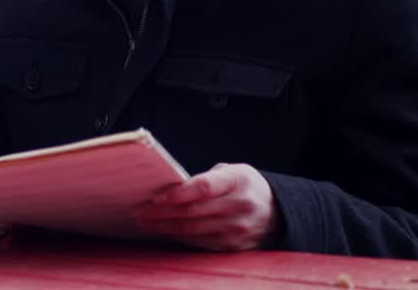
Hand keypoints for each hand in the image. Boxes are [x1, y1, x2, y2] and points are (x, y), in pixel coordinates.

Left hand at [134, 163, 279, 250]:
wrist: (277, 212)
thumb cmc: (244, 186)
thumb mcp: (231, 172)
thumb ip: (204, 179)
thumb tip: (171, 189)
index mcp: (238, 181)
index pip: (203, 188)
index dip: (177, 194)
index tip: (155, 197)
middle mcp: (239, 206)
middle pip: (193, 212)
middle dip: (161, 213)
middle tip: (139, 212)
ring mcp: (237, 229)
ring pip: (193, 230)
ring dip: (165, 227)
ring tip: (145, 223)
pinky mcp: (234, 245)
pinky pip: (200, 243)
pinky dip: (179, 237)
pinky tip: (165, 232)